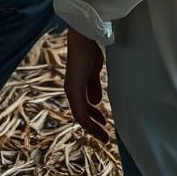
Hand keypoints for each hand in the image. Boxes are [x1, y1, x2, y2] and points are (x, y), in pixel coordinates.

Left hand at [64, 27, 108, 142]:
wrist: (83, 39)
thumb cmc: (88, 50)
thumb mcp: (93, 72)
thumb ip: (93, 86)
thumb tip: (96, 101)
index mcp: (76, 85)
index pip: (83, 107)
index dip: (93, 117)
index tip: (104, 123)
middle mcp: (71, 90)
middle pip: (81, 115)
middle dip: (93, 126)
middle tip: (105, 136)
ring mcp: (72, 91)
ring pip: (80, 116)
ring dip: (93, 127)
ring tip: (104, 136)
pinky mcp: (74, 90)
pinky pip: (81, 111)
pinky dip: (90, 121)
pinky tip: (100, 126)